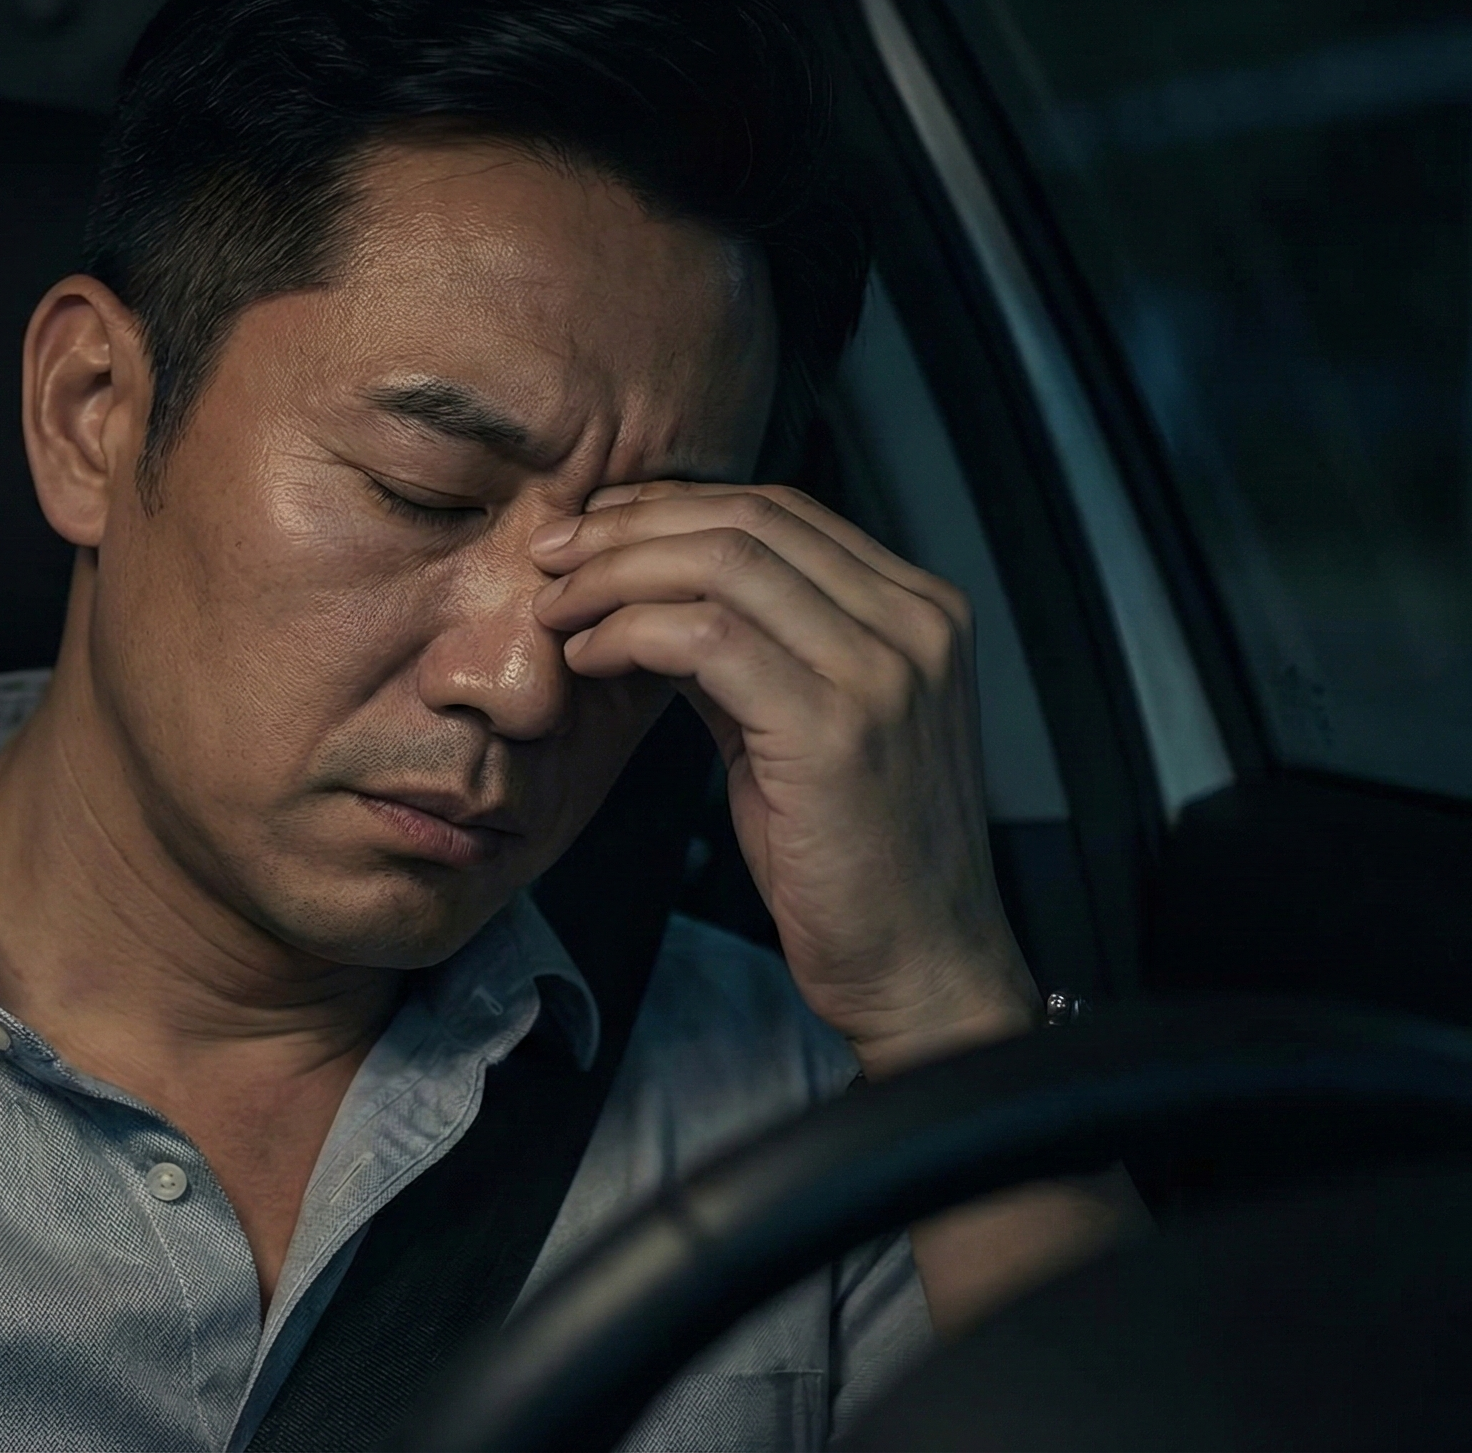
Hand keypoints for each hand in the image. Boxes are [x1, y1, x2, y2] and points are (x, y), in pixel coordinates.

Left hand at [531, 482, 1036, 1075]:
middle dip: (629, 528)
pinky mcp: (836, 727)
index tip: (593, 530)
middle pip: (746, 521)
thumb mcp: (802, 726)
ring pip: (721, 564)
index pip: (780, 511)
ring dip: (615, 576)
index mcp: (920, 610)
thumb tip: (650, 596)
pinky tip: (590, 657)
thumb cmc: (855, 860)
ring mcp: (885, 670)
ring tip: (557, 609)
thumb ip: (748, 651)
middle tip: (552, 557)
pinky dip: (629, 633)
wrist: (919, 964)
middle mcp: (916, 623)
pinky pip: (706, 639)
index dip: (671, 507)